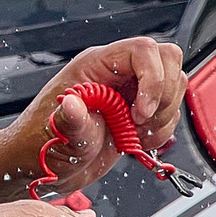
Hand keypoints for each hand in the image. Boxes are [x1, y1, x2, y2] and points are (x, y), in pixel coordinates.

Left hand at [23, 37, 187, 196]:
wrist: (45, 166)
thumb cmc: (41, 143)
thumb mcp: (56, 134)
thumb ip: (69, 121)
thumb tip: (72, 105)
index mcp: (95, 66)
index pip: (142, 50)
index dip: (153, 79)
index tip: (141, 112)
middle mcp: (117, 73)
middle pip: (167, 61)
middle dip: (163, 97)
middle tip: (141, 122)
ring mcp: (130, 92)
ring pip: (173, 85)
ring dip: (163, 116)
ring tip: (135, 134)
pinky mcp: (139, 113)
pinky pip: (169, 111)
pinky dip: (162, 131)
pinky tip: (137, 141)